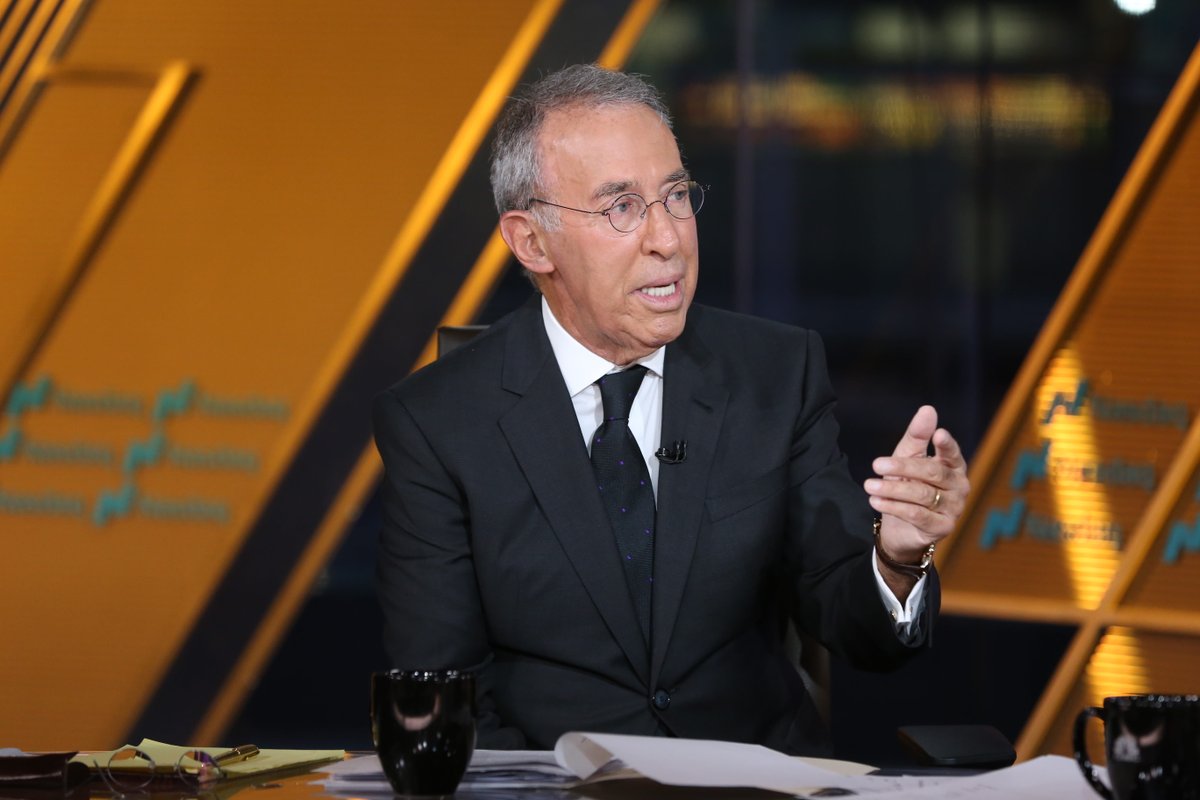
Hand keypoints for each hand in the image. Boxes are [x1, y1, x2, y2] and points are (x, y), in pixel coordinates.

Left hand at [863, 405, 969, 562]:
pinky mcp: (943, 527)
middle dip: (902, 468)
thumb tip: (928, 409)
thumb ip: (917, 436)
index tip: (938, 434)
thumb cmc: (908, 485)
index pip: (952, 453)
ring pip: (922, 495)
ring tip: (869, 485)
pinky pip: (918, 515)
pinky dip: (895, 507)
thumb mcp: (908, 457)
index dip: (947, 444)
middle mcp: (959, 486)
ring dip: (892, 489)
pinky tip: (876, 501)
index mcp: (953, 466)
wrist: (901, 527)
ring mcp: (954, 508)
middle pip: (932, 473)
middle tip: (876, 464)